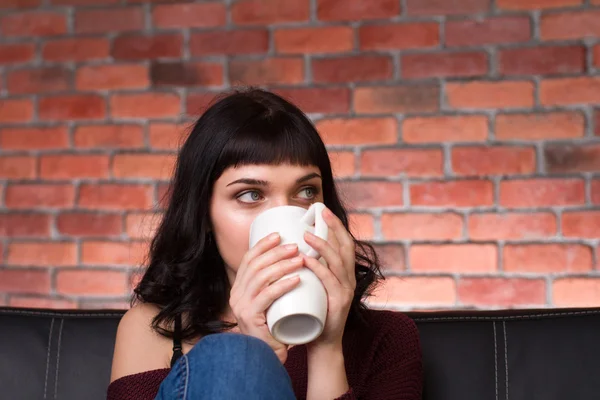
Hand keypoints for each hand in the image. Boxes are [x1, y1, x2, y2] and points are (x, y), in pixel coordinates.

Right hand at [229, 233, 303, 363]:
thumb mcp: (271, 301)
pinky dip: (283, 285)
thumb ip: (274, 285)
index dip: (262, 245)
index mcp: (240, 288)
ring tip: (300, 260)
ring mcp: (241, 306)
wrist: (267, 356)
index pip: (248, 259)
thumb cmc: (274, 327)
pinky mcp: (250, 317)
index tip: (279, 234)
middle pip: (255, 265)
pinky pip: (267, 296)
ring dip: (282, 265)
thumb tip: (292, 260)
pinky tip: (296, 279)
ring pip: (261, 278)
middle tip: (295, 246)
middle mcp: (236, 295)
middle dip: (276, 252)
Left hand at [302, 207, 355, 351]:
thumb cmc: (314, 310)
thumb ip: (311, 268)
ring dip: (322, 246)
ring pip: (337, 262)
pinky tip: (306, 259)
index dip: (336, 226)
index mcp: (344, 273)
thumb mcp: (314, 285)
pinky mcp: (339, 303)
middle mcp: (349, 279)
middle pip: (346, 247)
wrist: (320, 341)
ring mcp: (346, 291)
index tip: (324, 211)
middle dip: (334, 228)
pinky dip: (317, 268)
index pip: (345, 244)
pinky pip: (329, 281)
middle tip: (321, 213)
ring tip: (306, 235)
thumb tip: (294, 248)